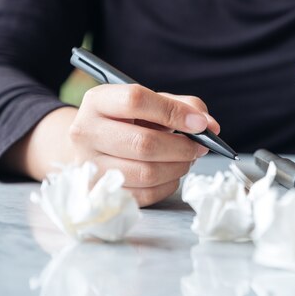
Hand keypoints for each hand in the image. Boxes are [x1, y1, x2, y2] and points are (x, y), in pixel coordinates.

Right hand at [5, 84, 219, 206]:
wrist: (94, 147)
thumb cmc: (130, 121)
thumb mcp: (153, 103)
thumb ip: (184, 106)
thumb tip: (210, 126)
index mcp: (97, 101)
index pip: (136, 100)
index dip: (174, 112)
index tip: (200, 123)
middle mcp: (85, 132)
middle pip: (144, 143)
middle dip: (182, 147)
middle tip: (200, 147)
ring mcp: (89, 167)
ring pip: (147, 173)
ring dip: (178, 167)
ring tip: (186, 159)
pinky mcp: (99, 194)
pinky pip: (145, 195)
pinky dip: (168, 184)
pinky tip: (170, 173)